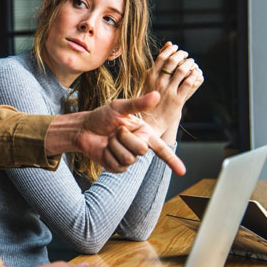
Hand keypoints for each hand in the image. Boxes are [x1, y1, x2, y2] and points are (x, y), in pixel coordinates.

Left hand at [45, 92, 185, 175]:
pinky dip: (109, 154)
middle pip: (141, 149)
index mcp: (143, 132)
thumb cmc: (102, 116)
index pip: (161, 148)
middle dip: (125, 137)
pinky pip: (118, 165)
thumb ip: (138, 104)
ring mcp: (128, 158)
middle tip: (116, 130)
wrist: (84, 129)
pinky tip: (105, 148)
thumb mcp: (119, 107)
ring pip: (129, 158)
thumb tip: (157, 95)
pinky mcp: (117, 167)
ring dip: (115, 146)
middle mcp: (138, 146)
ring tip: (109, 138)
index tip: (183, 172)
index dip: (172, 160)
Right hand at [142, 42, 203, 142]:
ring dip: (189, 64)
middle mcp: (159, 82)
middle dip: (182, 55)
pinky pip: (188, 83)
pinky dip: (194, 75)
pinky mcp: (178, 100)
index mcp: (150, 76)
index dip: (171, 50)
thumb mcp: (149, 78)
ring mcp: (168, 91)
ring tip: (191, 62)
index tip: (176, 47)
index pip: (162, 57)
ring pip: (182, 71)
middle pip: (173, 61)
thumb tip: (169, 44)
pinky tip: (195, 73)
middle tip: (186, 54)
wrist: (151, 121)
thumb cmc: (149, 97)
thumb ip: (159, 62)